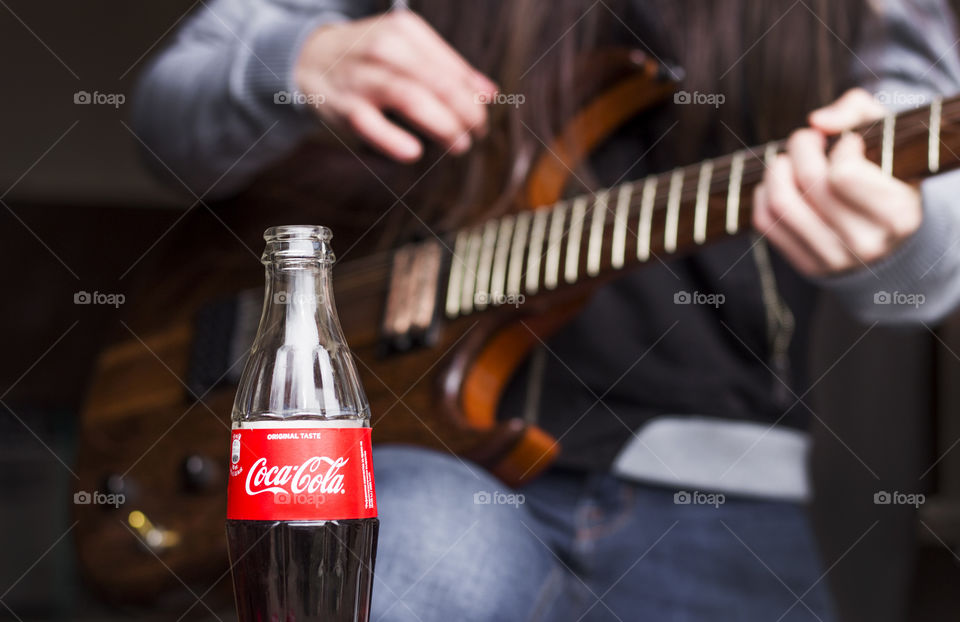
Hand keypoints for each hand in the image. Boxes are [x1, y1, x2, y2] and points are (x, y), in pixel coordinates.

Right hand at [293, 10, 496, 161]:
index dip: (474, 97)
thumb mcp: (407, 49)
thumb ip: (449, 69)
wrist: (310, 58)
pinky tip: (414, 153)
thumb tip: (489, 93)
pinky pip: (372, 125)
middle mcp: (385, 49)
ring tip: (460, 145)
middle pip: (439, 83)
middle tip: (477, 134)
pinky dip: (394, 141)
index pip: (453, 68)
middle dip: (467, 113)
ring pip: (412, 99)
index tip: (483, 117)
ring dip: (444, 126)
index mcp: (405, 31)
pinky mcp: (345, 107)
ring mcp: (363, 78)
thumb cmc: (370, 57)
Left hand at [751, 88, 921, 276]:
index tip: (848, 143)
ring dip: (777, 168)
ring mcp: (834, 259)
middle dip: (802, 146)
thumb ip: (858, 111)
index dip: (841, 147)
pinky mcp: (807, 264)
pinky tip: (781, 182)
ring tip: (789, 158)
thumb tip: (817, 121)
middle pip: (809, 182)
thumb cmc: (888, 176)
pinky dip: (764, 192)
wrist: (891, 239)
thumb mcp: (890, 137)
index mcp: (898, 215)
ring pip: (781, 203)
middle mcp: (866, 243)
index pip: (843, 175)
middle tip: (808, 138)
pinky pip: (766, 221)